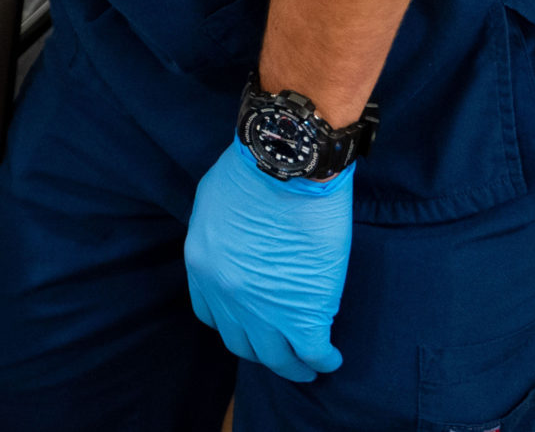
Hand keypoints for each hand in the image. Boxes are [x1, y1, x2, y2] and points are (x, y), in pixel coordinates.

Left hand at [184, 141, 351, 382]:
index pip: (211, 314)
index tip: (252, 323)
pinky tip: (332, 358)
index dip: (234, 322)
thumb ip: (218, 233)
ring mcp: (264, 309)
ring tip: (310, 366)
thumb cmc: (253, 171)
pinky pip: (312, 352)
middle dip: (262, 351)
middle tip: (282, 353)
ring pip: (276, 358)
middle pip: (242, 343)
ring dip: (293, 367)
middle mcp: (226, 295)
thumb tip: (237, 244)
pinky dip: (323, 360)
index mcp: (202, 266)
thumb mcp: (212, 202)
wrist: (286, 167)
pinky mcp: (304, 313)